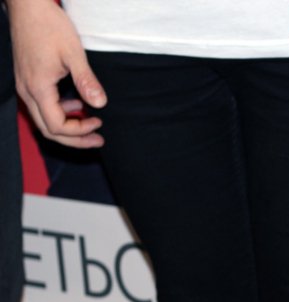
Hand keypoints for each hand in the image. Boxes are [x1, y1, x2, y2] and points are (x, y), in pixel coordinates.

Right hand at [9, 0, 106, 147]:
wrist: (28, 7)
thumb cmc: (49, 26)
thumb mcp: (73, 54)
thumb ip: (86, 81)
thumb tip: (99, 104)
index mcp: (38, 87)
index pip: (56, 126)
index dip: (79, 132)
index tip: (99, 123)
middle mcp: (27, 90)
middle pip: (48, 129)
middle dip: (74, 138)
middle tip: (97, 139)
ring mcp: (25, 85)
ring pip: (44, 119)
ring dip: (67, 126)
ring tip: (91, 123)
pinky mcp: (28, 79)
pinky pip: (42, 106)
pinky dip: (60, 112)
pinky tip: (76, 105)